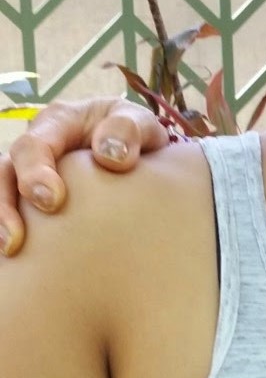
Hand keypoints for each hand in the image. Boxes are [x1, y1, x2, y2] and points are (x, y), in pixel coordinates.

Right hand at [0, 99, 169, 255]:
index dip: (35, 172)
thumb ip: (128, 130)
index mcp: (60, 122)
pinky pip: (13, 210)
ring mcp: (29, 171)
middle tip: (18, 238)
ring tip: (10, 249)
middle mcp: (36, 146)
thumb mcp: (140, 123)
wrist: (134, 148)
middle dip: (7, 203)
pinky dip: (9, 228)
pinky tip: (16, 255)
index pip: (34, 145)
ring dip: (1, 220)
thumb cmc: (134, 134)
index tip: (52, 201)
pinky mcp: (31, 197)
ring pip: (2, 190)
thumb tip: (111, 156)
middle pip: (6, 170)